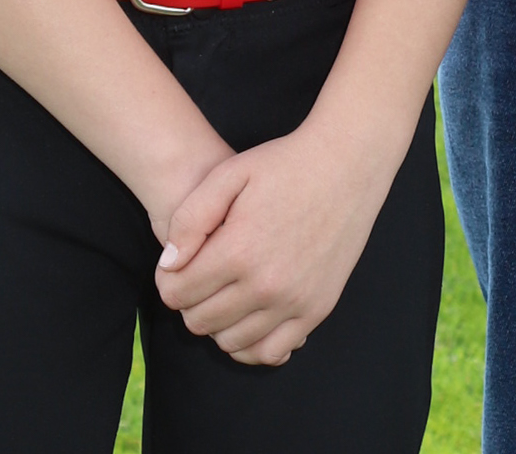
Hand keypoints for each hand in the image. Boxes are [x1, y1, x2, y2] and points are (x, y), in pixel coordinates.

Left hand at [154, 121, 393, 364]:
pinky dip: (252, 344)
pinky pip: (271, 352)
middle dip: (190, 302)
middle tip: (201, 276)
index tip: (177, 266)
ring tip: (225, 293)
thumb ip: (190, 218)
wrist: (347, 163)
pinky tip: (250, 317)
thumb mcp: (229, 173)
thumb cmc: (285, 163)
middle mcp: (265, 285)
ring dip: (218, 323)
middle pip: (200, 321)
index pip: (177, 293)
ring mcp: (294, 301)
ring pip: (230, 342)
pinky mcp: (317, 309)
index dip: (168, 281)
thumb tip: (168, 265)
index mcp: (238, 250)